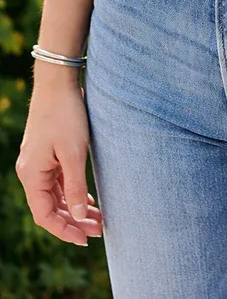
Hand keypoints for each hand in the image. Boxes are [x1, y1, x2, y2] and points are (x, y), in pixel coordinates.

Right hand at [16, 78, 103, 246]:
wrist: (58, 82)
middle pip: (50, 208)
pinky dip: (72, 193)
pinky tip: (88, 200)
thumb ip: (75, 186)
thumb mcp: (73, 153)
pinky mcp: (47, 153)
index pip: (44, 215)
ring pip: (55, 196)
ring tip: (99, 219)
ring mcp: (38, 162)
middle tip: (99, 231)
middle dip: (73, 222)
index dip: (64, 231)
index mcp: (32, 175)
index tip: (86, 240)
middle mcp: (31, 171)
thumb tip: (76, 218)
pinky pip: (58, 182)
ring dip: (74, 208)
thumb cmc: (66, 115)